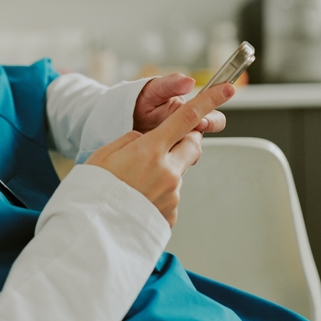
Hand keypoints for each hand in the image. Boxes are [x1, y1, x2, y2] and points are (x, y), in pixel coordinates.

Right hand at [86, 83, 234, 226]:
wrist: (93, 232)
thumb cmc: (94, 191)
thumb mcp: (104, 154)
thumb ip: (131, 140)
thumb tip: (145, 139)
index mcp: (150, 151)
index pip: (187, 118)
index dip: (210, 101)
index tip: (227, 89)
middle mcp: (168, 172)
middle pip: (192, 145)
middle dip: (185, 139)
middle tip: (163, 144)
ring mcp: (172, 195)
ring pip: (178, 172)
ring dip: (164, 171)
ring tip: (134, 185)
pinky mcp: (171, 214)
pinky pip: (170, 196)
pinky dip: (158, 194)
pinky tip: (138, 200)